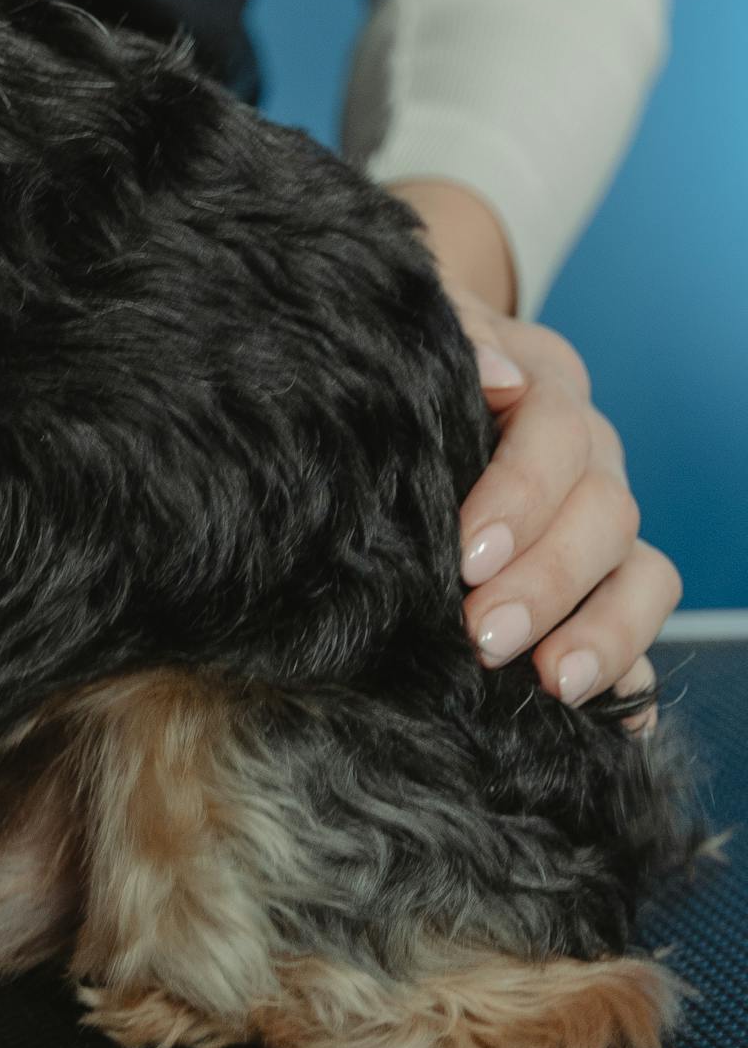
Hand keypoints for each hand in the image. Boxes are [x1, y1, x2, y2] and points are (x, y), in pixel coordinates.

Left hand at [387, 181, 675, 730]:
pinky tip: (618, 719)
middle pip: (606, 513)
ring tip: (553, 684)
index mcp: (546, 383)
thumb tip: (500, 373)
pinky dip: (633, 673)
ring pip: (642, 573)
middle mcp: (590, 453)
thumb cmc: (405, 355)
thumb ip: (456, 335)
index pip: (559, 431)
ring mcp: (603, 520)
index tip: (468, 556)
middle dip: (549, 583)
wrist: (405, 372)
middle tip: (485, 636)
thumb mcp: (417, 329)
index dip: (521, 496)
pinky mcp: (603, 578)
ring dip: (604, 634)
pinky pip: (638, 627)